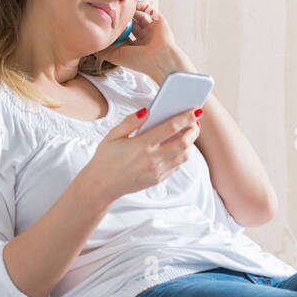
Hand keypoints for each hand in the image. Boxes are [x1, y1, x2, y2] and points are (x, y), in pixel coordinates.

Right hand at [86, 105, 201, 200]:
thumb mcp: (112, 135)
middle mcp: (151, 159)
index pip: (170, 128)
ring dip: (190, 144)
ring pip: (184, 156)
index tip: (196, 110)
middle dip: (193, 131)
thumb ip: (130, 121)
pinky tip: (177, 147)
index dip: (186, 117)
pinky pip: (177, 166)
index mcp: (140, 145)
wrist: (100, 185)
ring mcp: (156, 171)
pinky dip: (181, 155)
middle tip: (195, 123)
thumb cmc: (105, 158)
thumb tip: (147, 111)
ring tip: (188, 134)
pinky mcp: (158, 179)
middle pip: (183, 143)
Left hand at [93, 0, 178, 77]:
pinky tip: (131, 4)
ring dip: (129, 10)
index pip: (123, 32)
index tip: (104, 20)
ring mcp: (151, 28)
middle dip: (121, 16)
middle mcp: (143, 36)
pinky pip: (148, 9)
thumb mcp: (116, 56)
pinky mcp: (158, 20)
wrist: (158, 58)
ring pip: (138, 14)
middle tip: (111, 10)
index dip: (114, 26)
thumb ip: (103, 50)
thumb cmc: (139, 60)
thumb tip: (90, 46)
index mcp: (135, 45)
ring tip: (119, 5)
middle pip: (130, 22)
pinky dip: (140, 5)